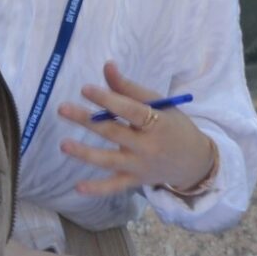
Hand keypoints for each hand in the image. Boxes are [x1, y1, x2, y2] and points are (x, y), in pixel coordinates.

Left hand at [57, 61, 218, 197]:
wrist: (194, 162)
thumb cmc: (173, 126)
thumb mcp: (159, 105)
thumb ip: (130, 89)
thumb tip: (107, 66)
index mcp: (157, 123)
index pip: (130, 110)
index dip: (108, 100)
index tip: (85, 89)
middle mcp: (148, 146)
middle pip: (114, 132)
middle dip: (87, 120)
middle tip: (63, 109)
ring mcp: (140, 166)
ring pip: (110, 160)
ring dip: (86, 153)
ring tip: (64, 144)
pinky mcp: (135, 181)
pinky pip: (115, 186)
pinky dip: (98, 189)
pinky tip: (78, 188)